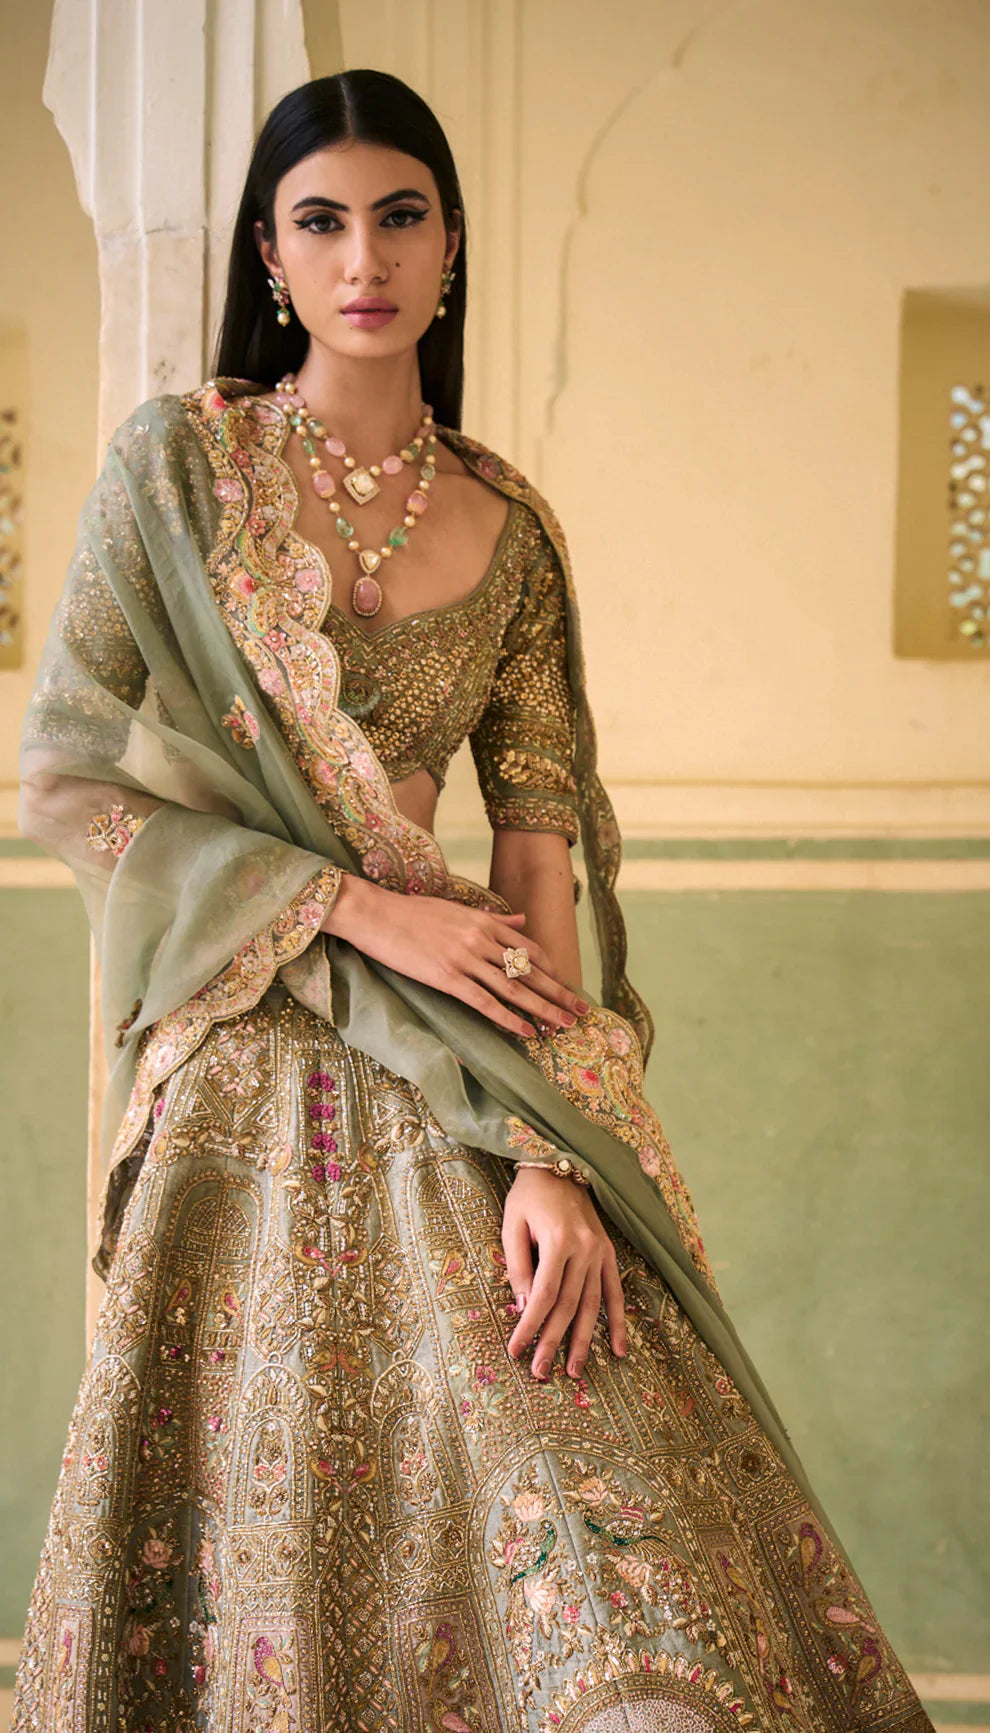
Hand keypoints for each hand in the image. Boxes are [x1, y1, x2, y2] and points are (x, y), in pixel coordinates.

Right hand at [322, 873, 587, 1037]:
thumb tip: (521, 919)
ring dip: (541, 1008)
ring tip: (562, 1025)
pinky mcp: (447, 977)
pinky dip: (508, 1018)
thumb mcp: (457, 909)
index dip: (550, 970)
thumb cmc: (413, 912)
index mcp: (485, 921)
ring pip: (513, 988)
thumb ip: (493, 917)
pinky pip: (485, 1002)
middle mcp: (481, 939)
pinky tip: (525, 1031)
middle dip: (558, 992)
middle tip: (580, 1011)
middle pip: (529, 970)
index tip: (565, 985)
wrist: (377, 914)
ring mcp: (465, 959)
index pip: (529, 948)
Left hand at [502, 1167, 626, 1377]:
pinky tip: (618, 1350)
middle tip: (540, 1372)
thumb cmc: (528, 1196)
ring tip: (574, 1370)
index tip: (516, 1351)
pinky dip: (617, 1322)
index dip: (529, 1326)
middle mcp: (585, 1249)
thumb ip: (518, 1268)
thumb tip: (523, 1309)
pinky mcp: (609, 1253)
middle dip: (553, 1342)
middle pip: (567, 1306)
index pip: (543, 1295)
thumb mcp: (512, 1226)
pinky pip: (614, 1292)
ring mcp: (601, 1252)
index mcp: (558, 1241)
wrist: (560, 1164)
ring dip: (584, 1341)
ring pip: (592, 1305)